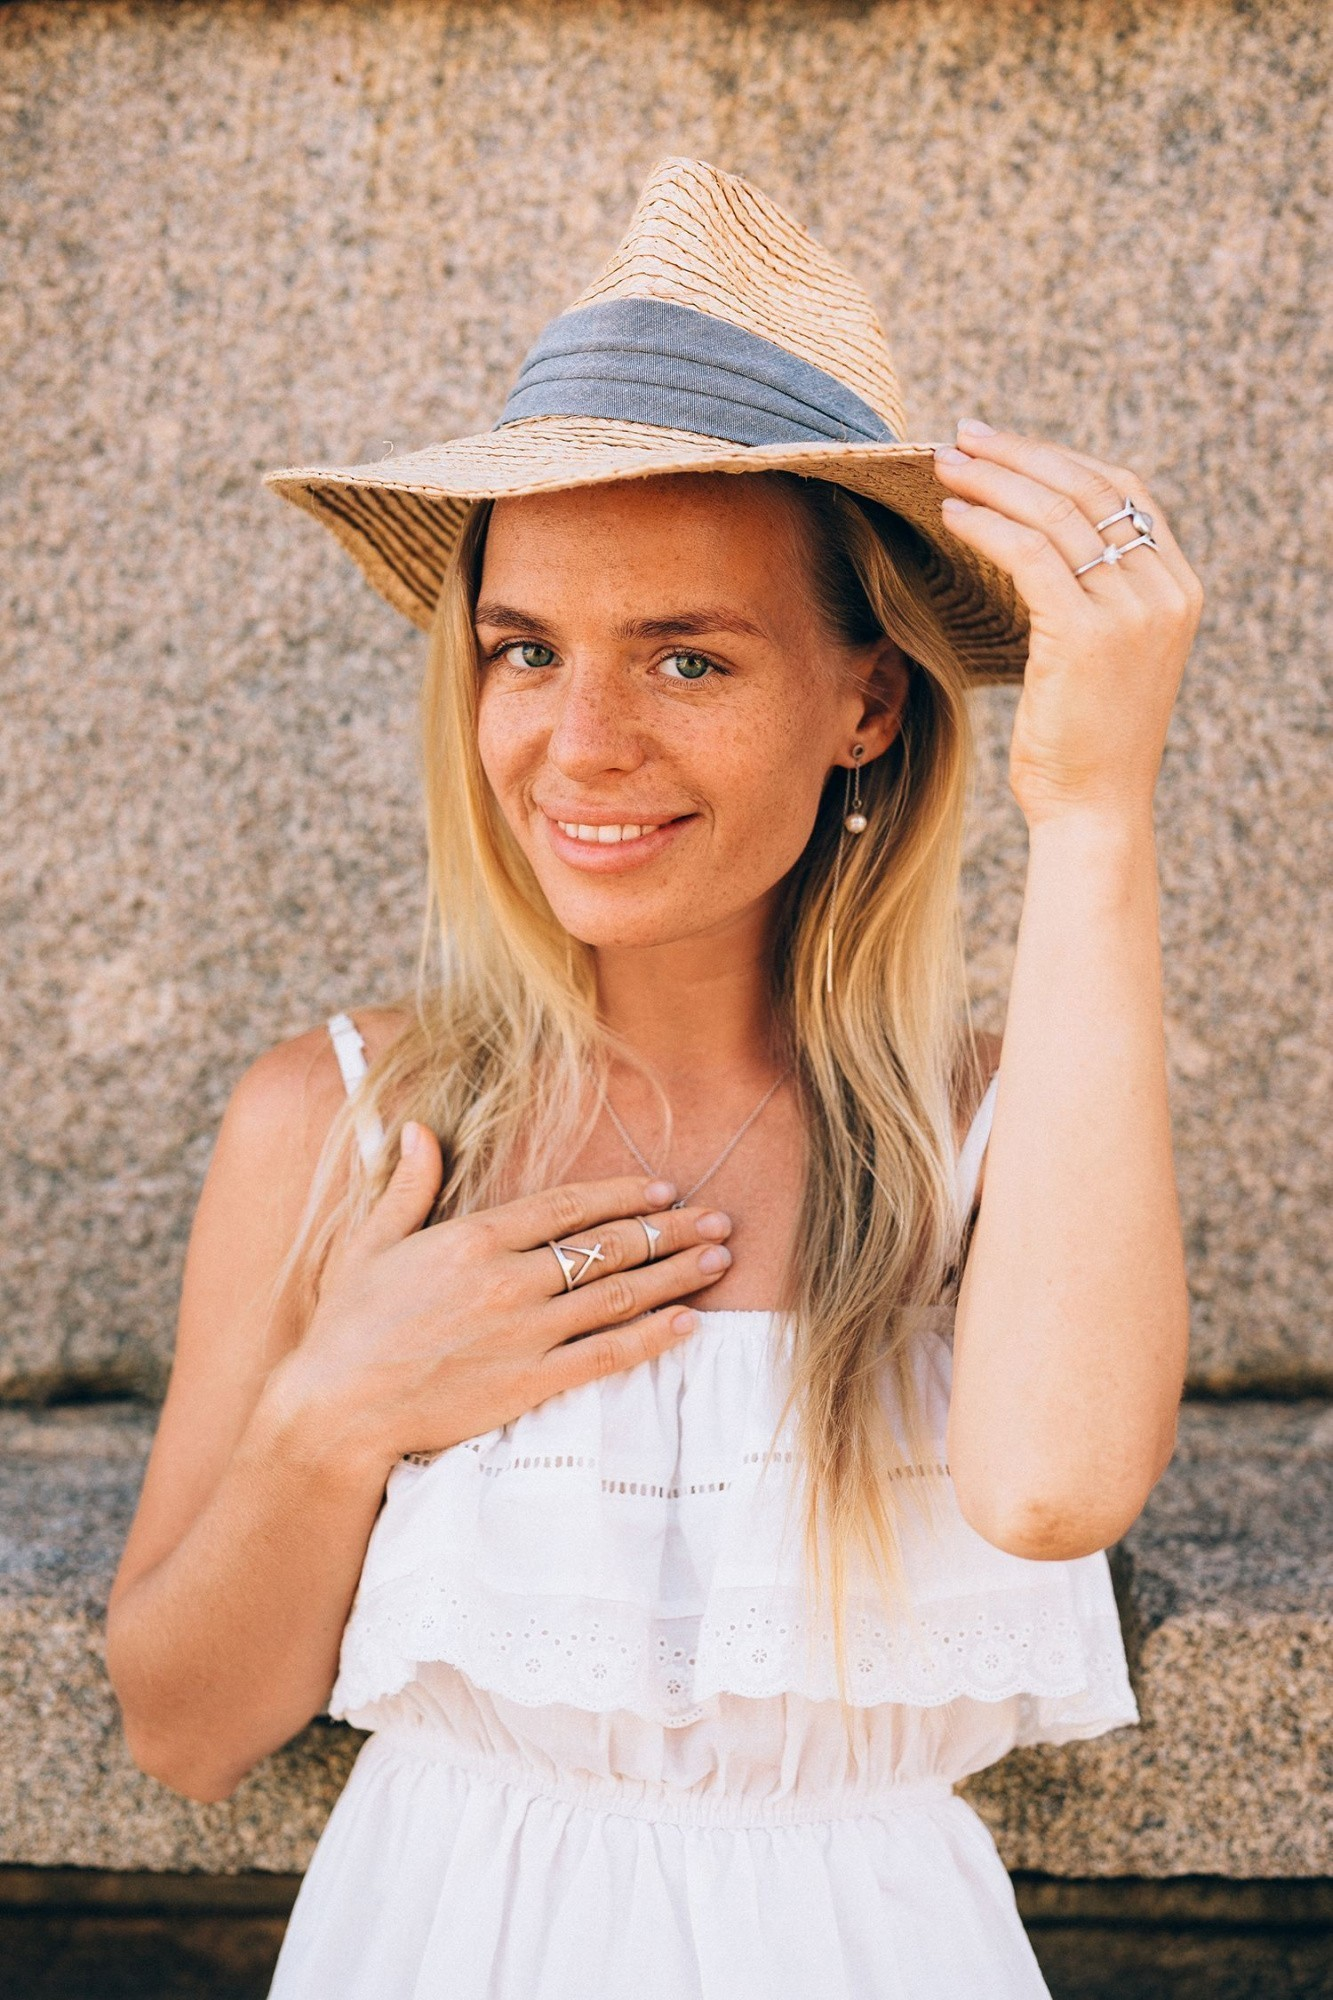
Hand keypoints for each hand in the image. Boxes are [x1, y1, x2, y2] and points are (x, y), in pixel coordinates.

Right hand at [268, 1125, 731, 1474]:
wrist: (334, 1409)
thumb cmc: (348, 1325)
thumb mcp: (370, 1242)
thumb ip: (406, 1185)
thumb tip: (418, 1129)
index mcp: (472, 1238)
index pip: (567, 1206)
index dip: (622, 1194)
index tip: (665, 1187)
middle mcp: (507, 1280)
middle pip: (607, 1246)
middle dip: (671, 1229)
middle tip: (718, 1220)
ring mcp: (522, 1334)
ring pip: (617, 1295)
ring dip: (676, 1275)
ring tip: (719, 1259)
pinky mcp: (527, 1386)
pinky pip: (605, 1356)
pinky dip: (652, 1337)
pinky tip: (688, 1322)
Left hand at [933, 423, 1203, 827]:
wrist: (1095, 810)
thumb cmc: (1085, 742)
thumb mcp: (1104, 657)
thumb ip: (1092, 597)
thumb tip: (1033, 542)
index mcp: (1176, 588)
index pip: (1122, 492)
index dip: (1058, 458)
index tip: (1001, 443)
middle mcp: (1163, 591)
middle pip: (1087, 490)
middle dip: (1017, 456)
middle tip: (961, 437)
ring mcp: (1131, 611)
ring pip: (1055, 515)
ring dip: (992, 482)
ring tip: (943, 469)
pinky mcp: (1086, 634)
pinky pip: (1030, 556)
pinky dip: (987, 527)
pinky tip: (951, 518)